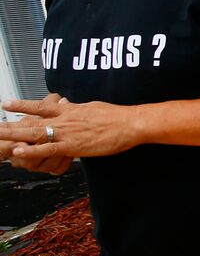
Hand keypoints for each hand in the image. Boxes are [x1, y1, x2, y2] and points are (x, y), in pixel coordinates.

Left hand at [1, 94, 140, 164]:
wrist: (131, 123)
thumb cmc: (117, 116)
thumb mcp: (94, 107)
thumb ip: (79, 108)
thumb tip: (72, 105)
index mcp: (70, 110)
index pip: (40, 106)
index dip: (22, 105)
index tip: (5, 104)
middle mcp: (64, 119)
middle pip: (30, 121)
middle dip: (9, 124)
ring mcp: (67, 133)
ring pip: (34, 134)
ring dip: (13, 135)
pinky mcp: (73, 146)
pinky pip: (48, 149)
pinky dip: (32, 151)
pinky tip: (18, 152)